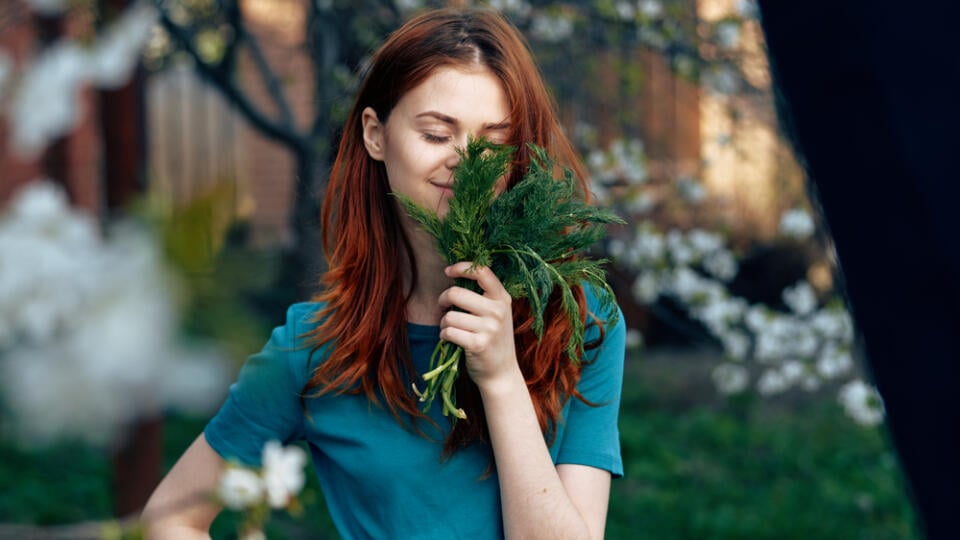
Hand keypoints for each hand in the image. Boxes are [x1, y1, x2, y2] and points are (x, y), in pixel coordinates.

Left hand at [438, 262, 521, 389]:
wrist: (501, 373)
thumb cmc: (493, 339)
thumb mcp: (496, 314)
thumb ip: (482, 296)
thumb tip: (453, 277)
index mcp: (502, 298)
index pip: (482, 271)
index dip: (461, 267)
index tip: (448, 271)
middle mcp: (498, 311)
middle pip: (456, 293)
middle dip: (443, 300)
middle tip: (444, 307)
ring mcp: (490, 328)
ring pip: (449, 316)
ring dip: (444, 323)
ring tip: (451, 329)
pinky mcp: (478, 344)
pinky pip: (448, 332)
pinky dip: (444, 335)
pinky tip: (450, 340)